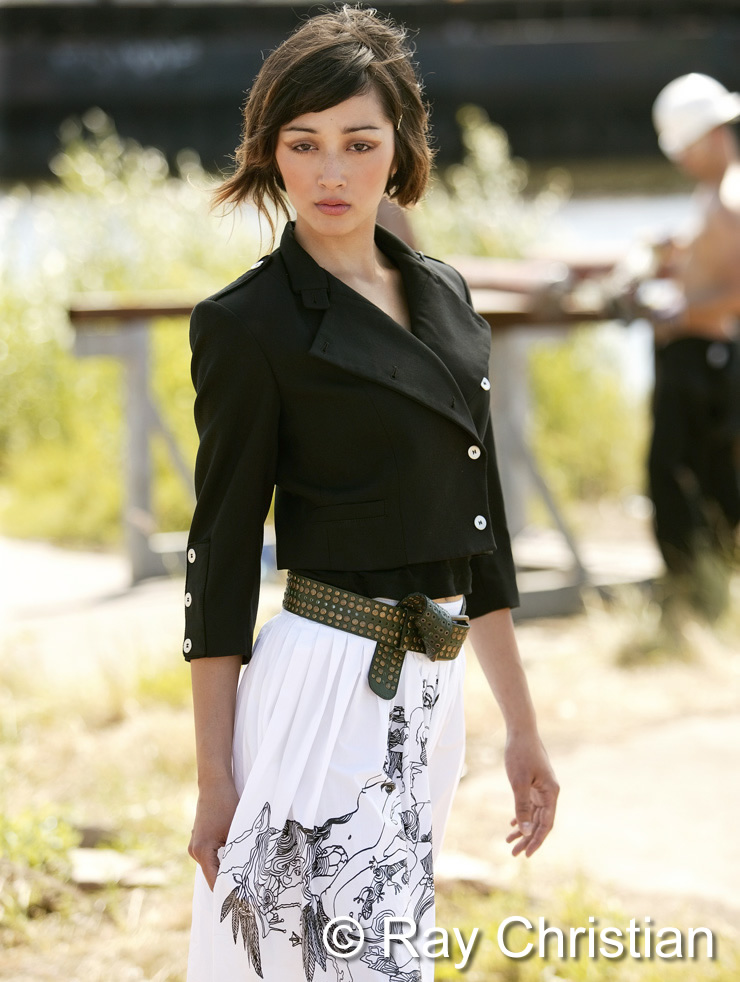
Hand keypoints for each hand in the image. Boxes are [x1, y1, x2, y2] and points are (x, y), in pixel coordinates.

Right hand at [188, 777, 239, 890]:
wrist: (214, 783)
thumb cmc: (227, 804)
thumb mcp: (236, 830)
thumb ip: (239, 853)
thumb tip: (250, 875)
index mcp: (202, 851)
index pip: (215, 882)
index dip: (229, 893)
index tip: (244, 904)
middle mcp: (195, 852)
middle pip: (214, 875)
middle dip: (230, 884)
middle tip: (249, 895)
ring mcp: (196, 846)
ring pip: (214, 866)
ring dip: (228, 871)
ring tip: (246, 881)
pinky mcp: (200, 840)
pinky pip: (213, 857)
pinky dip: (224, 861)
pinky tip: (238, 863)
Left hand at [503, 732, 558, 856]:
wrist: (520, 731)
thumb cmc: (520, 755)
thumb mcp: (519, 782)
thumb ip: (522, 806)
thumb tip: (525, 831)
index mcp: (551, 793)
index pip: (546, 824)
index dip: (536, 840)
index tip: (526, 854)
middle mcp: (550, 793)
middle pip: (540, 822)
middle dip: (527, 838)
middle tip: (514, 853)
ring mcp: (542, 788)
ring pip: (534, 815)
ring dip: (523, 829)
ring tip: (509, 842)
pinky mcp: (534, 783)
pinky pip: (530, 805)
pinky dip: (522, 815)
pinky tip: (512, 824)